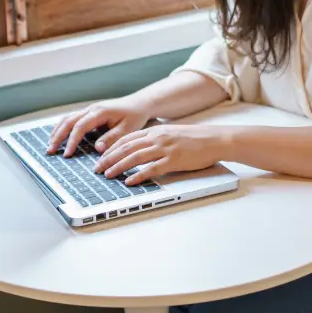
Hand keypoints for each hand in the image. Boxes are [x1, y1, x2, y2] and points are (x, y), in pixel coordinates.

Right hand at [47, 96, 151, 156]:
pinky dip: (63, 128)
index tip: (67, 154)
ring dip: (57, 131)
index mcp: (100, 112)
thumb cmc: (134, 116)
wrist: (138, 104)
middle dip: (58, 136)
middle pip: (68, 121)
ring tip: (50, 145)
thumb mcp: (128, 129)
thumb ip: (112, 138)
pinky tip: (59, 137)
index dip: (72, 141)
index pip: (80, 126)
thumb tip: (98, 148)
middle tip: (50, 151)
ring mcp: (89, 109)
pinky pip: (72, 119)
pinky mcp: (89, 113)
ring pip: (67, 118)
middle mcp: (91, 108)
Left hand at [95, 124, 228, 184]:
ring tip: (108, 174)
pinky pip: (152, 169)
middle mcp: (157, 138)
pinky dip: (138, 175)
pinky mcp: (173, 161)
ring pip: (135, 157)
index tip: (100, 156)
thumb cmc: (194, 139)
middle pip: (126, 148)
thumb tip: (139, 148)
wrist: (214, 139)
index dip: (111, 148)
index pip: (126, 138)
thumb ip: (155, 139)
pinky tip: (129, 181)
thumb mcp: (170, 134)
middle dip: (109, 158)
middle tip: (97, 168)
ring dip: (118, 166)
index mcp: (155, 131)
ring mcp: (165, 149)